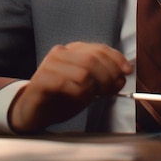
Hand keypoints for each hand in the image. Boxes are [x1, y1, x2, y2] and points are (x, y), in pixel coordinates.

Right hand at [8, 42, 131, 132]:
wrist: (33, 111)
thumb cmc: (61, 98)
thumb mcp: (88, 87)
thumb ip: (104, 79)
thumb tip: (122, 76)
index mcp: (73, 50)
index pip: (100, 49)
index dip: (116, 59)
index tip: (127, 71)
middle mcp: (61, 53)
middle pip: (93, 59)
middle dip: (108, 76)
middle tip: (110, 91)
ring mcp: (49, 65)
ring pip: (82, 72)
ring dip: (92, 88)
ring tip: (89, 97)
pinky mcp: (41, 80)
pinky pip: (66, 84)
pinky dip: (76, 93)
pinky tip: (75, 98)